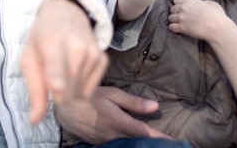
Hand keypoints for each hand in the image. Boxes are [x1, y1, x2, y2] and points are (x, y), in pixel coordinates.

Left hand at [21, 0, 107, 124]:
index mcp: (52, 43)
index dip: (58, 83)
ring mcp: (93, 53)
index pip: (57, 68)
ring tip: (62, 70)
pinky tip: (74, 70)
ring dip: (68, 91)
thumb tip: (34, 121)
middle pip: (67, 92)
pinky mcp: (103, 59)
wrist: (67, 13)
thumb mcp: (29, 58)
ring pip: (79, 94)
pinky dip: (80, 87)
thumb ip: (34, 90)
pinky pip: (90, 90)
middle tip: (49, 76)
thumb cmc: (43, 37)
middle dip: (56, 94)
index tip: (57, 90)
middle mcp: (76, 48)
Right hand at [55, 86, 170, 144]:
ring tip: (151, 144)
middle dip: (151, 144)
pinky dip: (126, 145)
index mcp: (119, 122)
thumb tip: (155, 107)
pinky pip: (115, 146)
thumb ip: (133, 102)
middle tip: (166, 144)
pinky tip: (132, 143)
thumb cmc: (89, 96)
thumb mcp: (112, 94)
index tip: (173, 142)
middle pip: (138, 143)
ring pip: (127, 146)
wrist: (63, 107)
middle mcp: (113, 136)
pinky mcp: (98, 144)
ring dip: (139, 145)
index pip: (144, 133)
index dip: (159, 138)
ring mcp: (105, 142)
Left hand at [168, 0, 226, 40]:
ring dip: (174, 21)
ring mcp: (181, 18)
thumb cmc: (217, 16)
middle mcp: (183, 8)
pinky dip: (174, 28)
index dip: (179, 4)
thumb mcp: (211, 4)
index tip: (182, 9)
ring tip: (180, 24)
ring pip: (170, 18)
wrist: (217, 28)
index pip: (176, 0)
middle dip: (176, 13)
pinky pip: (171, 27)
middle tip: (182, 17)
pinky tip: (179, 29)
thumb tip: (201, 3)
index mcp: (190, 0)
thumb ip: (202, 2)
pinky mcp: (181, 28)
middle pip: (172, 9)